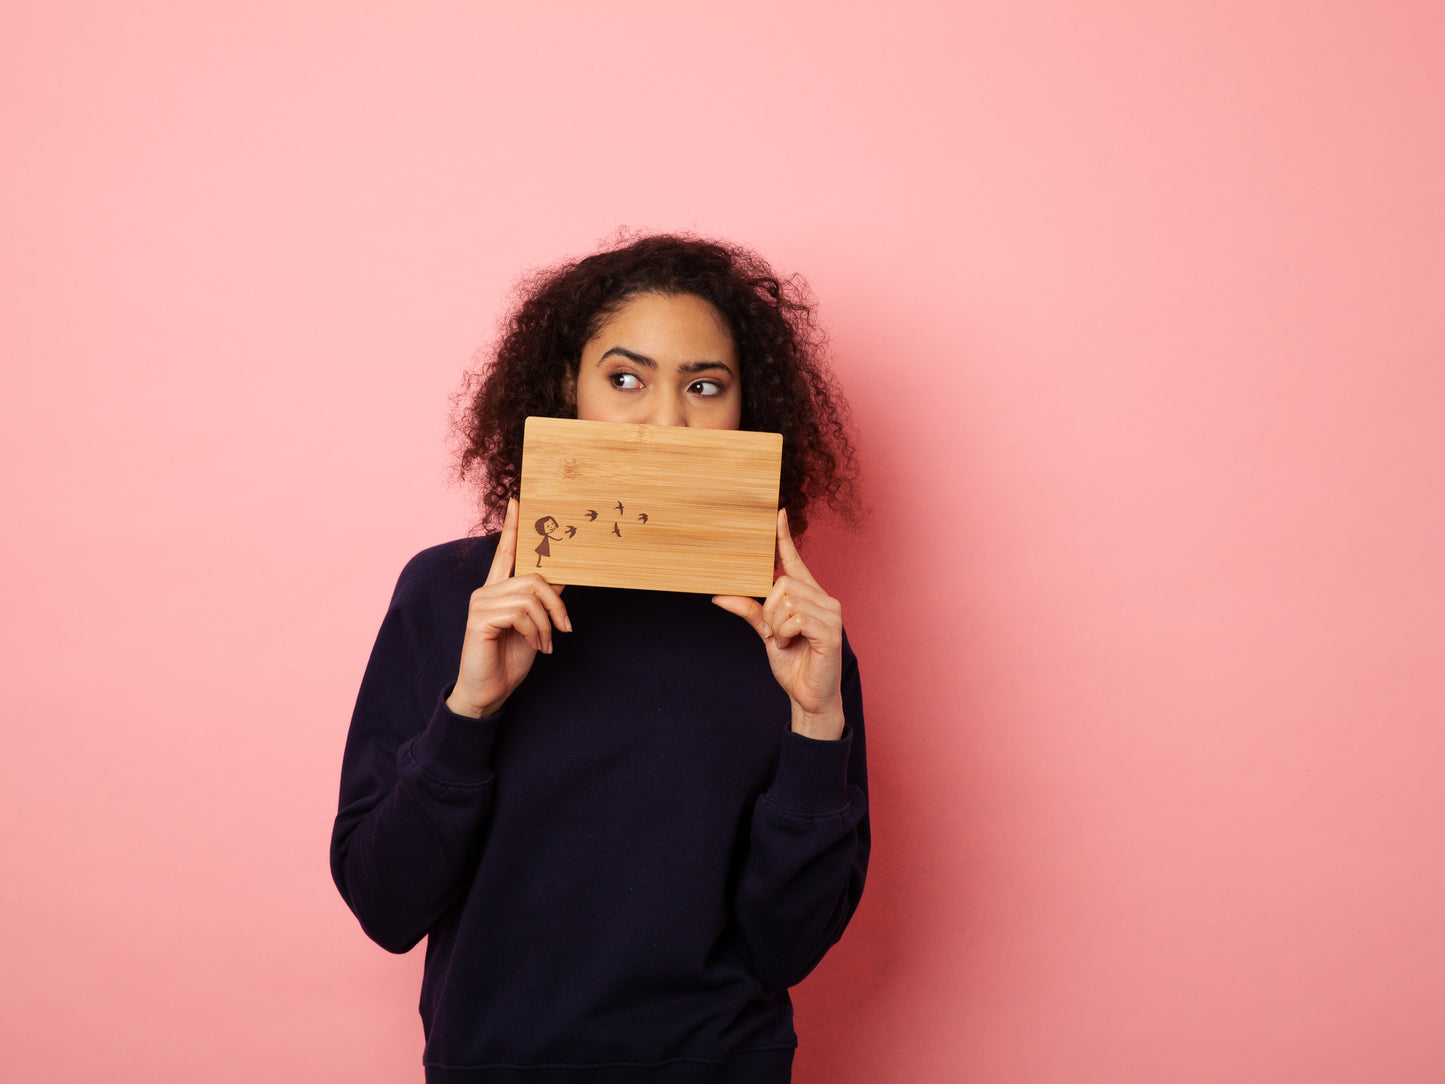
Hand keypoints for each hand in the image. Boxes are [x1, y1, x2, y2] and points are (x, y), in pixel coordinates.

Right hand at [446, 498, 570, 718]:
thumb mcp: (537, 626)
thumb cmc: (510, 659)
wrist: (490, 692)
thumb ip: (545, 600)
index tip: (518, 500)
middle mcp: (487, 590)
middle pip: (534, 576)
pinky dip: (537, 631)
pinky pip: (521, 612)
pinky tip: (536, 646)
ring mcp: (481, 602)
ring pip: (531, 594)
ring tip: (546, 643)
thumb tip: (566, 575)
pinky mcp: (480, 618)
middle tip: (565, 628)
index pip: (506, 550)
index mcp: (499, 589)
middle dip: (557, 603)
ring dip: (548, 623)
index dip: (513, 526)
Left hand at [713, 509, 845, 740]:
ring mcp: (830, 613)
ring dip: (776, 626)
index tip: (778, 513)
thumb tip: (720, 595)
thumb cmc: (793, 662)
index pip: (795, 560)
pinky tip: (792, 645)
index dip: (785, 537)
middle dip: (768, 610)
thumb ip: (750, 611)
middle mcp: (823, 598)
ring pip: (787, 601)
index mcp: (808, 595)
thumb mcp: (766, 633)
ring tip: (785, 641)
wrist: (809, 696)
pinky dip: (785, 634)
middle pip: (782, 582)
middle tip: (774, 633)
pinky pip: (795, 619)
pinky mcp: (831, 631)